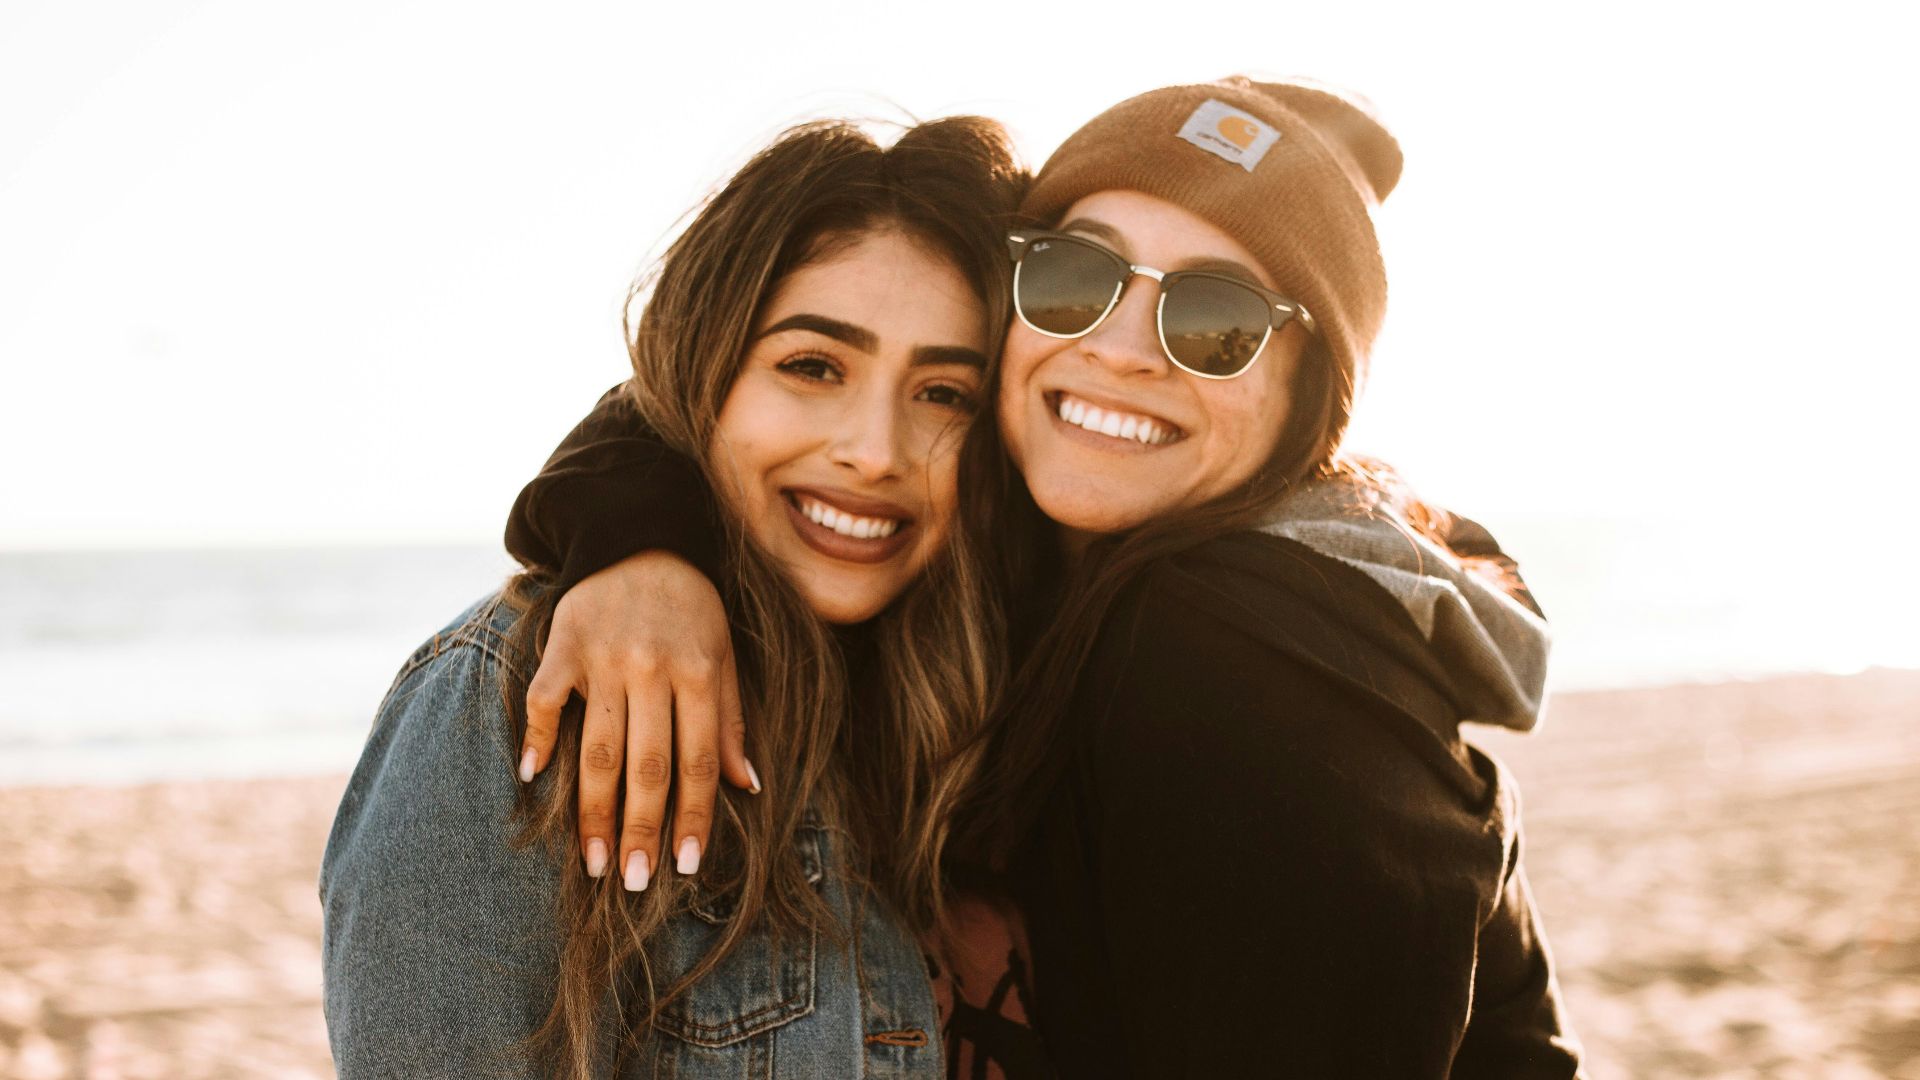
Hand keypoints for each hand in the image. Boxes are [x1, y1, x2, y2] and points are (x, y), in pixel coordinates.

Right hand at [519, 551, 757, 889]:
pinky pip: (543, 700)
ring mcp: (602, 658)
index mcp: (697, 672)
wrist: (638, 537)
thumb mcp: (723, 654)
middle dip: (641, 829)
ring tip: (592, 861)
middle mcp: (651, 669)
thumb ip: (730, 719)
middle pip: (646, 764)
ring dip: (593, 810)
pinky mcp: (562, 646)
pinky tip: (533, 779)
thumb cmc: (689, 607)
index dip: (693, 816)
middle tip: (634, 882)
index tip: (685, 865)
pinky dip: (535, 738)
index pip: (697, 760)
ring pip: (596, 747)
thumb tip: (746, 786)